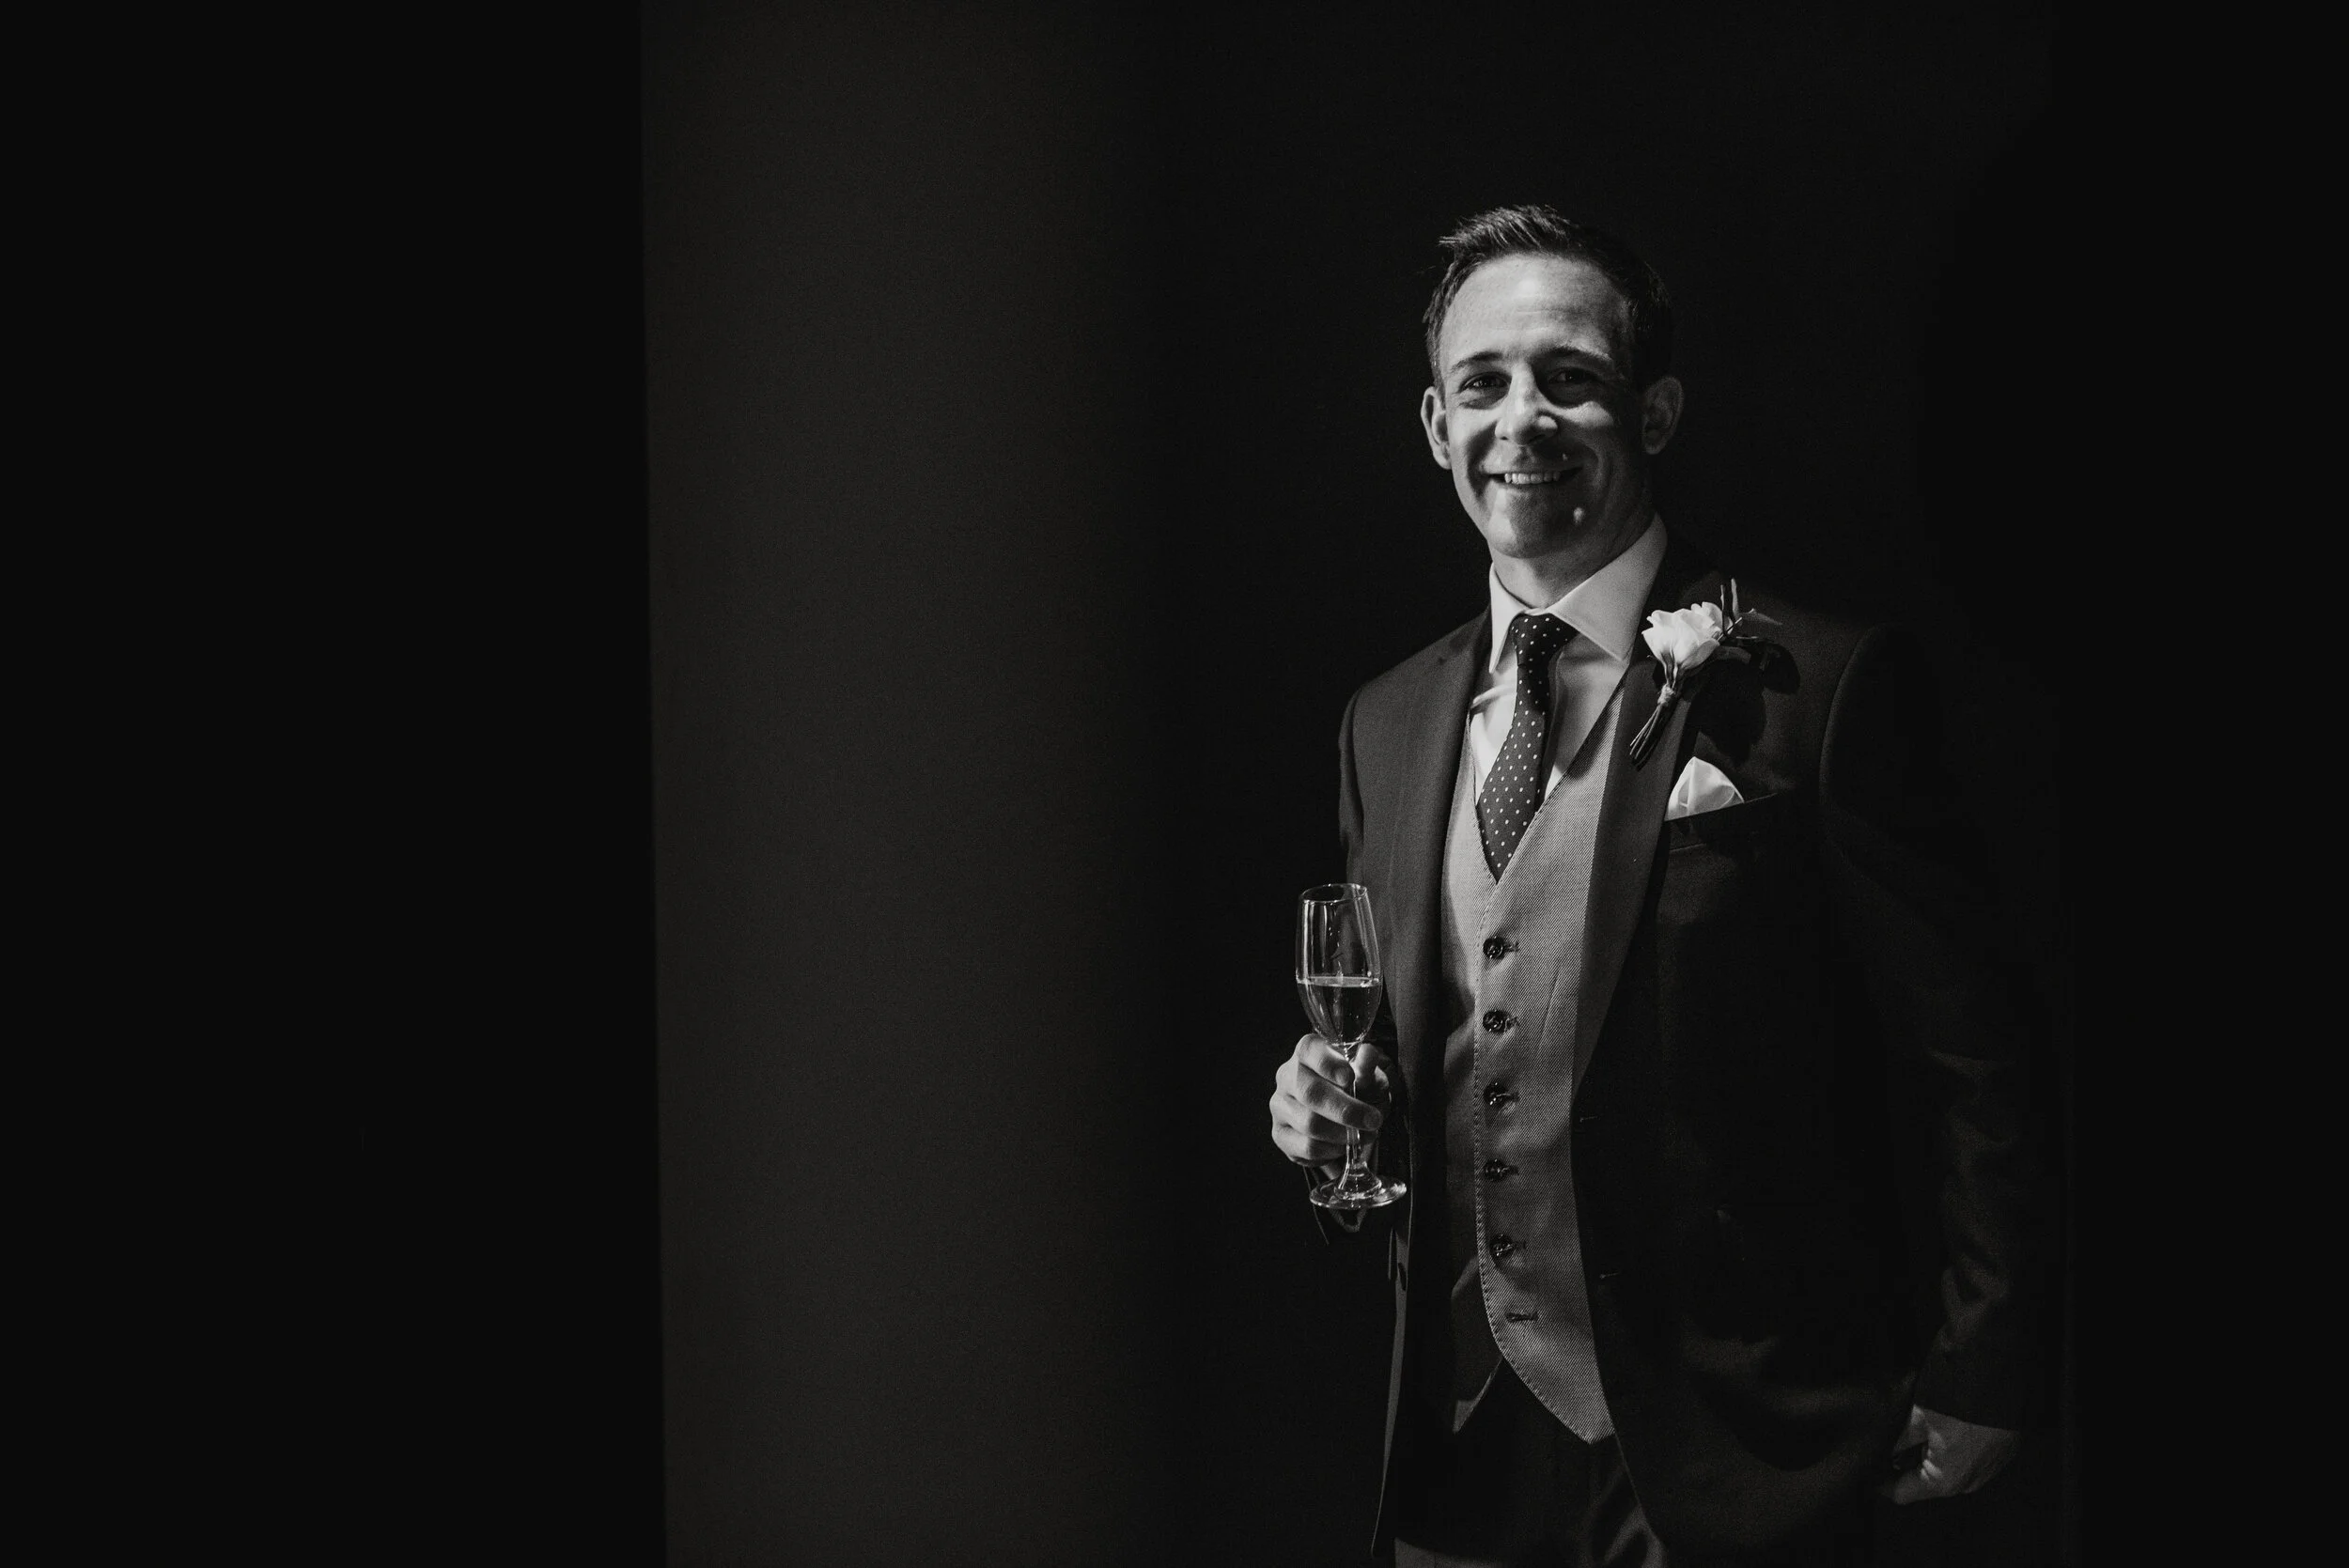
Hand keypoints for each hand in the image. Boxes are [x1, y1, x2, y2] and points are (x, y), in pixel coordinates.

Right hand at [1268, 1033, 1390, 1179]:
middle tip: (1373, 1121)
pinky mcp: (1280, 1134)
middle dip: (1346, 1110)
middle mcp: (1287, 1076)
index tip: (1350, 1077)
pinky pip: (1306, 1147)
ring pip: (1309, 1123)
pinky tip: (1343, 1145)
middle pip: (1310, 1093)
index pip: (1308, 1050)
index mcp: (1306, 1053)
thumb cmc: (1356, 1091)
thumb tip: (1368, 1053)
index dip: (1328, 1064)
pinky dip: (1332, 1150)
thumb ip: (1367, 1068)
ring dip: (1343, 1134)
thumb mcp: (1368, 1078)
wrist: (1346, 1119)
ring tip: (1362, 1136)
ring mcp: (1280, 1106)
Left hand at [1878, 1404, 2021, 1503]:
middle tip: (1888, 1439)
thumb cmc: (1957, 1402)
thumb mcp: (1916, 1418)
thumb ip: (1894, 1441)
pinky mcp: (2000, 1453)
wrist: (2002, 1378)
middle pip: (1924, 1481)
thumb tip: (1875, 1449)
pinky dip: (1951, 1446)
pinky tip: (1943, 1423)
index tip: (1867, 1464)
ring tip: (1914, 1427)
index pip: (1901, 1493)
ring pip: (1946, 1467)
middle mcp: (1968, 1484)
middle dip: (1904, 1463)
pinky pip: (1967, 1457)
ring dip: (1928, 1452)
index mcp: (1945, 1482)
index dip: (1880, 1480)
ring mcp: (1987, 1470)